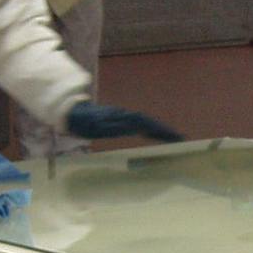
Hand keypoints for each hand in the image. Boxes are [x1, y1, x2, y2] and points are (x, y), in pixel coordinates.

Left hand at [65, 101, 181, 142]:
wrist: (72, 113)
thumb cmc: (83, 122)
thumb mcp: (97, 124)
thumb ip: (115, 125)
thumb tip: (134, 125)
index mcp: (123, 117)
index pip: (147, 123)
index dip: (161, 130)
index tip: (175, 137)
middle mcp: (126, 116)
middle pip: (149, 122)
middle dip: (165, 131)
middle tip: (180, 139)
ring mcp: (124, 118)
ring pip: (145, 123)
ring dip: (159, 131)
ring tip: (171, 139)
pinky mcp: (121, 121)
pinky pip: (139, 125)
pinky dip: (149, 130)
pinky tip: (152, 135)